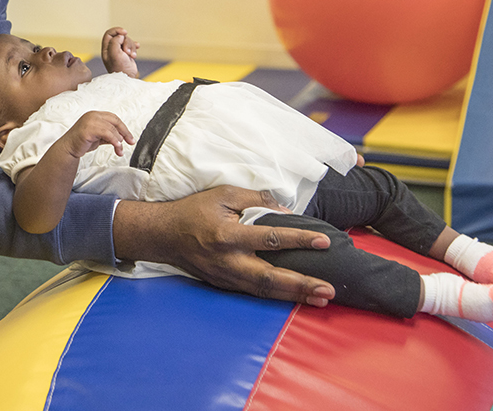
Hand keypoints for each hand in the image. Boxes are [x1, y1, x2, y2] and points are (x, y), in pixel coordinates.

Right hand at [61, 111, 134, 158]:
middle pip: (115, 121)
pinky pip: (106, 133)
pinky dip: (114, 140)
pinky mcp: (88, 129)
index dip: (123, 128)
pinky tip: (117, 146)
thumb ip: (109, 135)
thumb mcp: (99, 137)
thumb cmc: (81, 142)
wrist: (68, 149)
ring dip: (119, 140)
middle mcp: (93, 115)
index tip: (130, 138)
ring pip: (111, 128)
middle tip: (131, 142)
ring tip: (120, 149)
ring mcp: (90, 121)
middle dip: (125, 132)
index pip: (114, 118)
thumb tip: (122, 138)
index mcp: (95, 115)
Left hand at [102, 26, 139, 77]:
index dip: (117, 30)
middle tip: (127, 52)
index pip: (109, 33)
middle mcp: (112, 49)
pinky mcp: (127, 54)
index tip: (125, 33)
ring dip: (131, 47)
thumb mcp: (115, 54)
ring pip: (127, 41)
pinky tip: (136, 49)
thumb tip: (120, 36)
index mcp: (106, 48)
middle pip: (120, 37)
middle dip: (127, 42)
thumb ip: (115, 42)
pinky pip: (132, 45)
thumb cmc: (120, 68)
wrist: (128, 78)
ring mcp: (120, 51)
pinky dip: (134, 47)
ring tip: (132, 56)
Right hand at [113, 186, 335, 306]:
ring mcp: (225, 277)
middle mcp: (228, 261)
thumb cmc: (194, 210)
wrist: (164, 235)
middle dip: (301, 285)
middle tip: (328, 290)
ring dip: (294, 295)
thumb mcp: (223, 194)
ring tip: (320, 298)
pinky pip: (254, 293)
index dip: (298, 240)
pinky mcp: (224, 285)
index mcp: (227, 235)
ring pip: (264, 291)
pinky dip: (276, 296)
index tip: (323, 242)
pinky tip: (295, 297)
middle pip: (270, 277)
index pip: (270, 239)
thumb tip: (285, 209)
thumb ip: (255, 199)